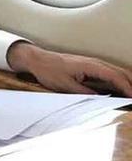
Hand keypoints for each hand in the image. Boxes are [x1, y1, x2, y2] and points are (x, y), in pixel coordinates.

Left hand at [8, 42, 131, 95]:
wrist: (38, 60)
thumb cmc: (50, 71)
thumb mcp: (66, 86)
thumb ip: (85, 93)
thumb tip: (102, 100)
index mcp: (91, 66)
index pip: (116, 77)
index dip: (128, 88)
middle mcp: (96, 63)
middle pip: (122, 73)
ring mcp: (94, 64)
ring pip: (118, 73)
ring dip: (128, 83)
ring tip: (131, 96)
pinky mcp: (91, 67)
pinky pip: (111, 73)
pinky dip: (120, 81)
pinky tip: (123, 91)